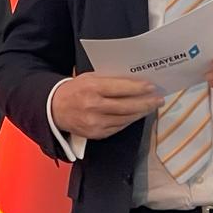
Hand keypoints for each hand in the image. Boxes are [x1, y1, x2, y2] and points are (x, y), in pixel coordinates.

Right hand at [50, 74, 164, 139]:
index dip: (139, 88)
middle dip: (146, 103)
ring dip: (140, 112)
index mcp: (91, 88)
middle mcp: (93, 106)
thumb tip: (134, 80)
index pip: (121, 88)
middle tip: (158, 99)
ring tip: (151, 107)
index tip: (152, 87)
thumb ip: (109, 79)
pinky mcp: (96, 134)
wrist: (54, 109)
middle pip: (126, 106)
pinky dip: (129, 121)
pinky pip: (118, 127)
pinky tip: (136, 115)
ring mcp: (95, 123)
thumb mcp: (89, 78)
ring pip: (125, 119)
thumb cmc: (74, 90)